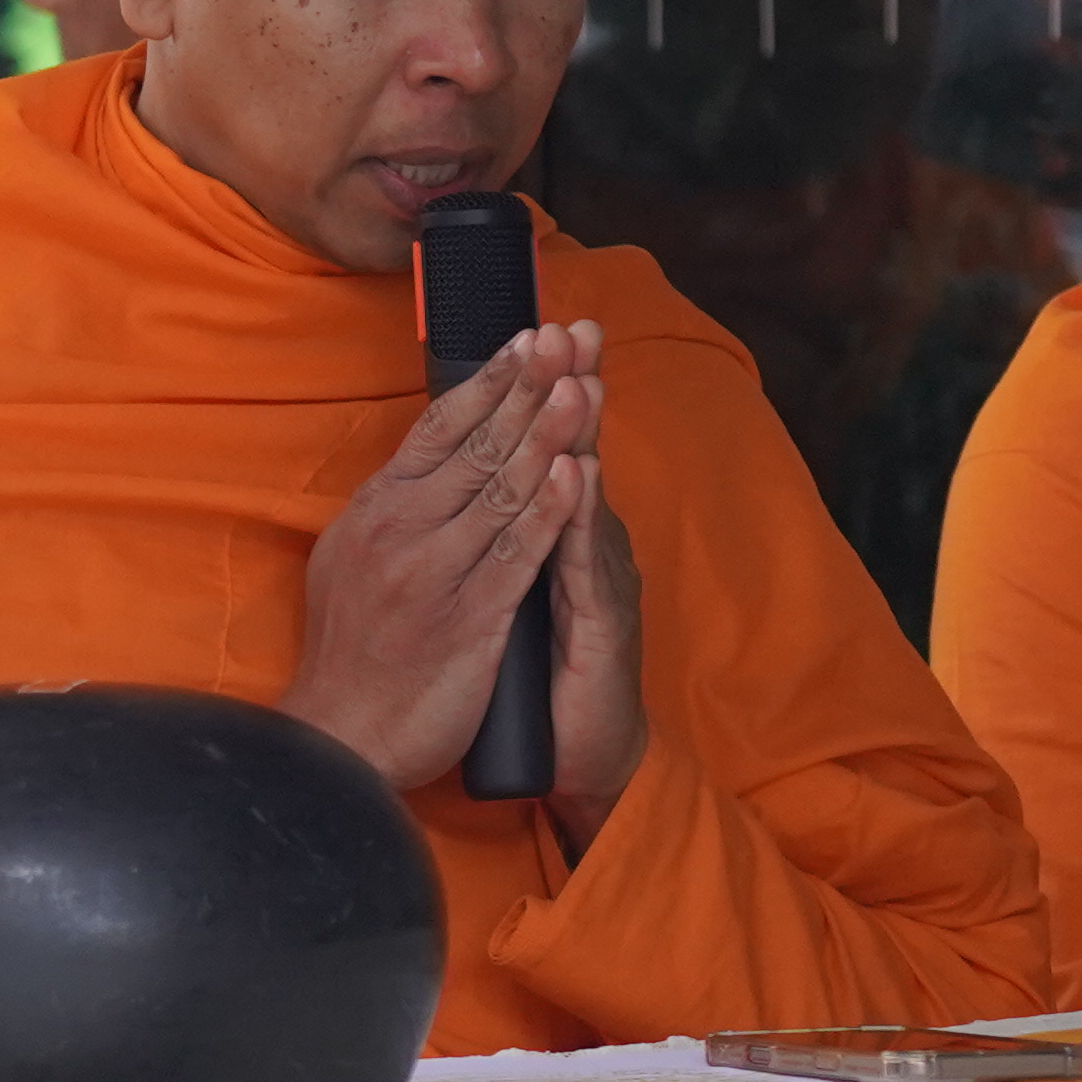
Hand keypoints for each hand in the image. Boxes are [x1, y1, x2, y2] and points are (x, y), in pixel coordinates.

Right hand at [281, 324, 596, 790]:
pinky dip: (549, 513)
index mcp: (377, 508)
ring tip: (585, 387)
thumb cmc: (351, 651)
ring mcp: (435, 573)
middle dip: (530, 388)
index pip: (439, 427)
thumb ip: (392, 509)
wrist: (340, 736)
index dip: (490, 380)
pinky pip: (517, 556)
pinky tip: (577, 477)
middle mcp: (402, 530)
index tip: (529, 339)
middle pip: (478, 445)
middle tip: (570, 339)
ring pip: (503, 491)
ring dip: (549, 435)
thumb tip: (423, 461)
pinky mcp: (467, 621)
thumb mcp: (351, 558)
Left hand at [537, 342, 649, 836]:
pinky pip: (586, 565)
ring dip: (582, 433)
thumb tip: (480, 486)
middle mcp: (585, 548)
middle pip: (574, 455)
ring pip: (587, 498)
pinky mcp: (601, 628)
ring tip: (578, 374)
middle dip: (568, 389)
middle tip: (573, 326)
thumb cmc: (544, 675)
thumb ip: (509, 537)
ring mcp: (598, 584)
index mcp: (558, 537)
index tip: (539, 330)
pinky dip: (580, 517)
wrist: (581, 755)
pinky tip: (581, 473)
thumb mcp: (515, 592)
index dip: (544, 394)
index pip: (549, 453)